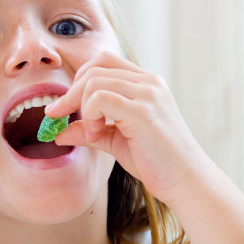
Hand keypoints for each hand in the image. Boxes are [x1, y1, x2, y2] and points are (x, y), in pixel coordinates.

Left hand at [45, 51, 203, 201]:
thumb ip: (89, 131)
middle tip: (59, 117)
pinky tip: (97, 134)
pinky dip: (90, 115)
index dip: (77, 80)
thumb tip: (58, 132)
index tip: (62, 107)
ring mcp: (148, 94)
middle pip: (94, 68)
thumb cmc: (155, 161)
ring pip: (94, 81)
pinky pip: (100, 98)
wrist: (185, 181)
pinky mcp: (143, 111)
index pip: (103, 62)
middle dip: (70, 93)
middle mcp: (148, 82)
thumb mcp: (115, 141)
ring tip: (93, 133)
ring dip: (81, 107)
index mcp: (145, 83)